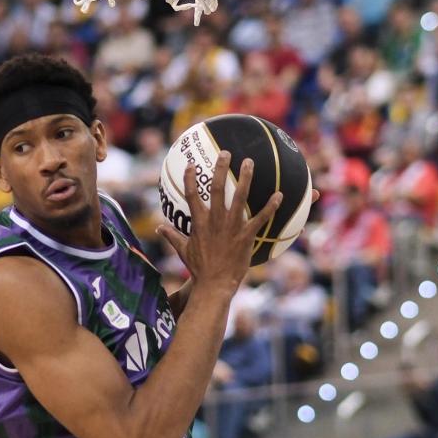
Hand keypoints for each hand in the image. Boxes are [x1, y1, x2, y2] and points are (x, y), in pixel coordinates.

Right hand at [155, 152, 281, 295]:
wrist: (215, 284)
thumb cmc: (199, 268)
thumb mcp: (183, 250)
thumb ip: (172, 236)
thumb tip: (159, 228)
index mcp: (199, 222)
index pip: (191, 195)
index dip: (190, 178)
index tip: (190, 164)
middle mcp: (215, 220)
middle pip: (216, 189)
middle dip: (221, 169)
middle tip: (225, 153)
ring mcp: (232, 227)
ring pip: (239, 197)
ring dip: (245, 178)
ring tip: (249, 162)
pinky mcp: (246, 236)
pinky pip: (260, 218)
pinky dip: (270, 207)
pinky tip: (279, 195)